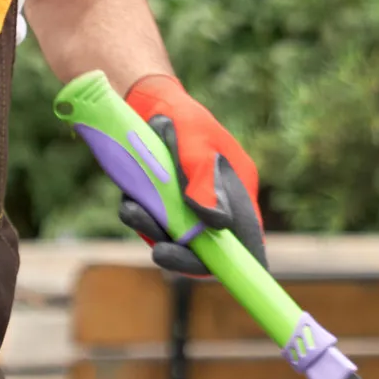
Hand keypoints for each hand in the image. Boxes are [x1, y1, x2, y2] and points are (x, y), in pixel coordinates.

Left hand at [118, 73, 266, 273]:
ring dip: (152, 230)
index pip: (249, 242)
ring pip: (175, 240)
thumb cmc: (183, 119)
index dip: (244, 265)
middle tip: (160, 252)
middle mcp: (215, 209)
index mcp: (239, 195)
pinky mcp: (160, 208)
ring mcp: (186, 211)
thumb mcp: (198, 143)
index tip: (226, 274)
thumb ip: (206, 182)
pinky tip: (129, 197)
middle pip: (209, 252)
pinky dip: (139, 216)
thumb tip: (216, 224)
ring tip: (132, 208)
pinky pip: (152, 225)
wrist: (148, 104)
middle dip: (183, 255)